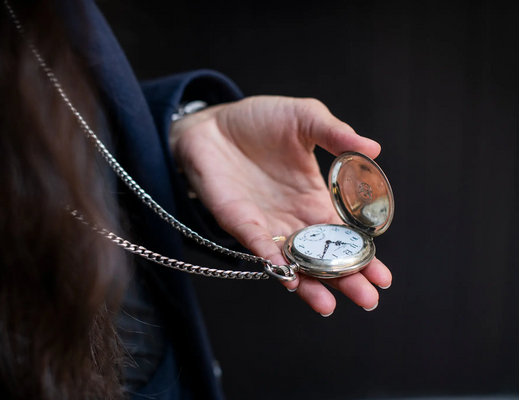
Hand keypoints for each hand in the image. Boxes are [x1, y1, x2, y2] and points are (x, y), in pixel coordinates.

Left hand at [170, 96, 391, 315]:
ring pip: (291, 261)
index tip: (383, 277)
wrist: (214, 121)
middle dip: (344, 280)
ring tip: (329, 305)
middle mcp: (293, 218)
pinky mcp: (238, 220)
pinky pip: (257, 245)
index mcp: (314, 199)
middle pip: (322, 257)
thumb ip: (336, 134)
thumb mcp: (305, 118)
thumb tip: (374, 149)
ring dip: (309, 284)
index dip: (363, 257)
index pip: (344, 236)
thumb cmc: (260, 120)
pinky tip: (288, 277)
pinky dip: (271, 261)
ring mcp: (266, 223)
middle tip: (367, 300)